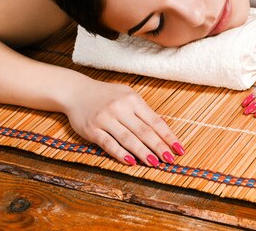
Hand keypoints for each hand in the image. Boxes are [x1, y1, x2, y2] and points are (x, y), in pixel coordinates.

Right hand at [63, 81, 183, 166]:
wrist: (76, 91)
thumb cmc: (106, 95)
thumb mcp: (127, 95)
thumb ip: (143, 110)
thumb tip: (163, 124)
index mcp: (133, 100)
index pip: (155, 121)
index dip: (168, 136)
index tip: (179, 149)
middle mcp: (120, 108)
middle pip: (144, 131)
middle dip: (159, 147)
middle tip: (170, 159)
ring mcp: (105, 119)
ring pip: (128, 138)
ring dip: (143, 152)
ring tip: (155, 163)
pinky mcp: (92, 129)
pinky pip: (108, 143)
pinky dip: (120, 153)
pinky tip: (131, 161)